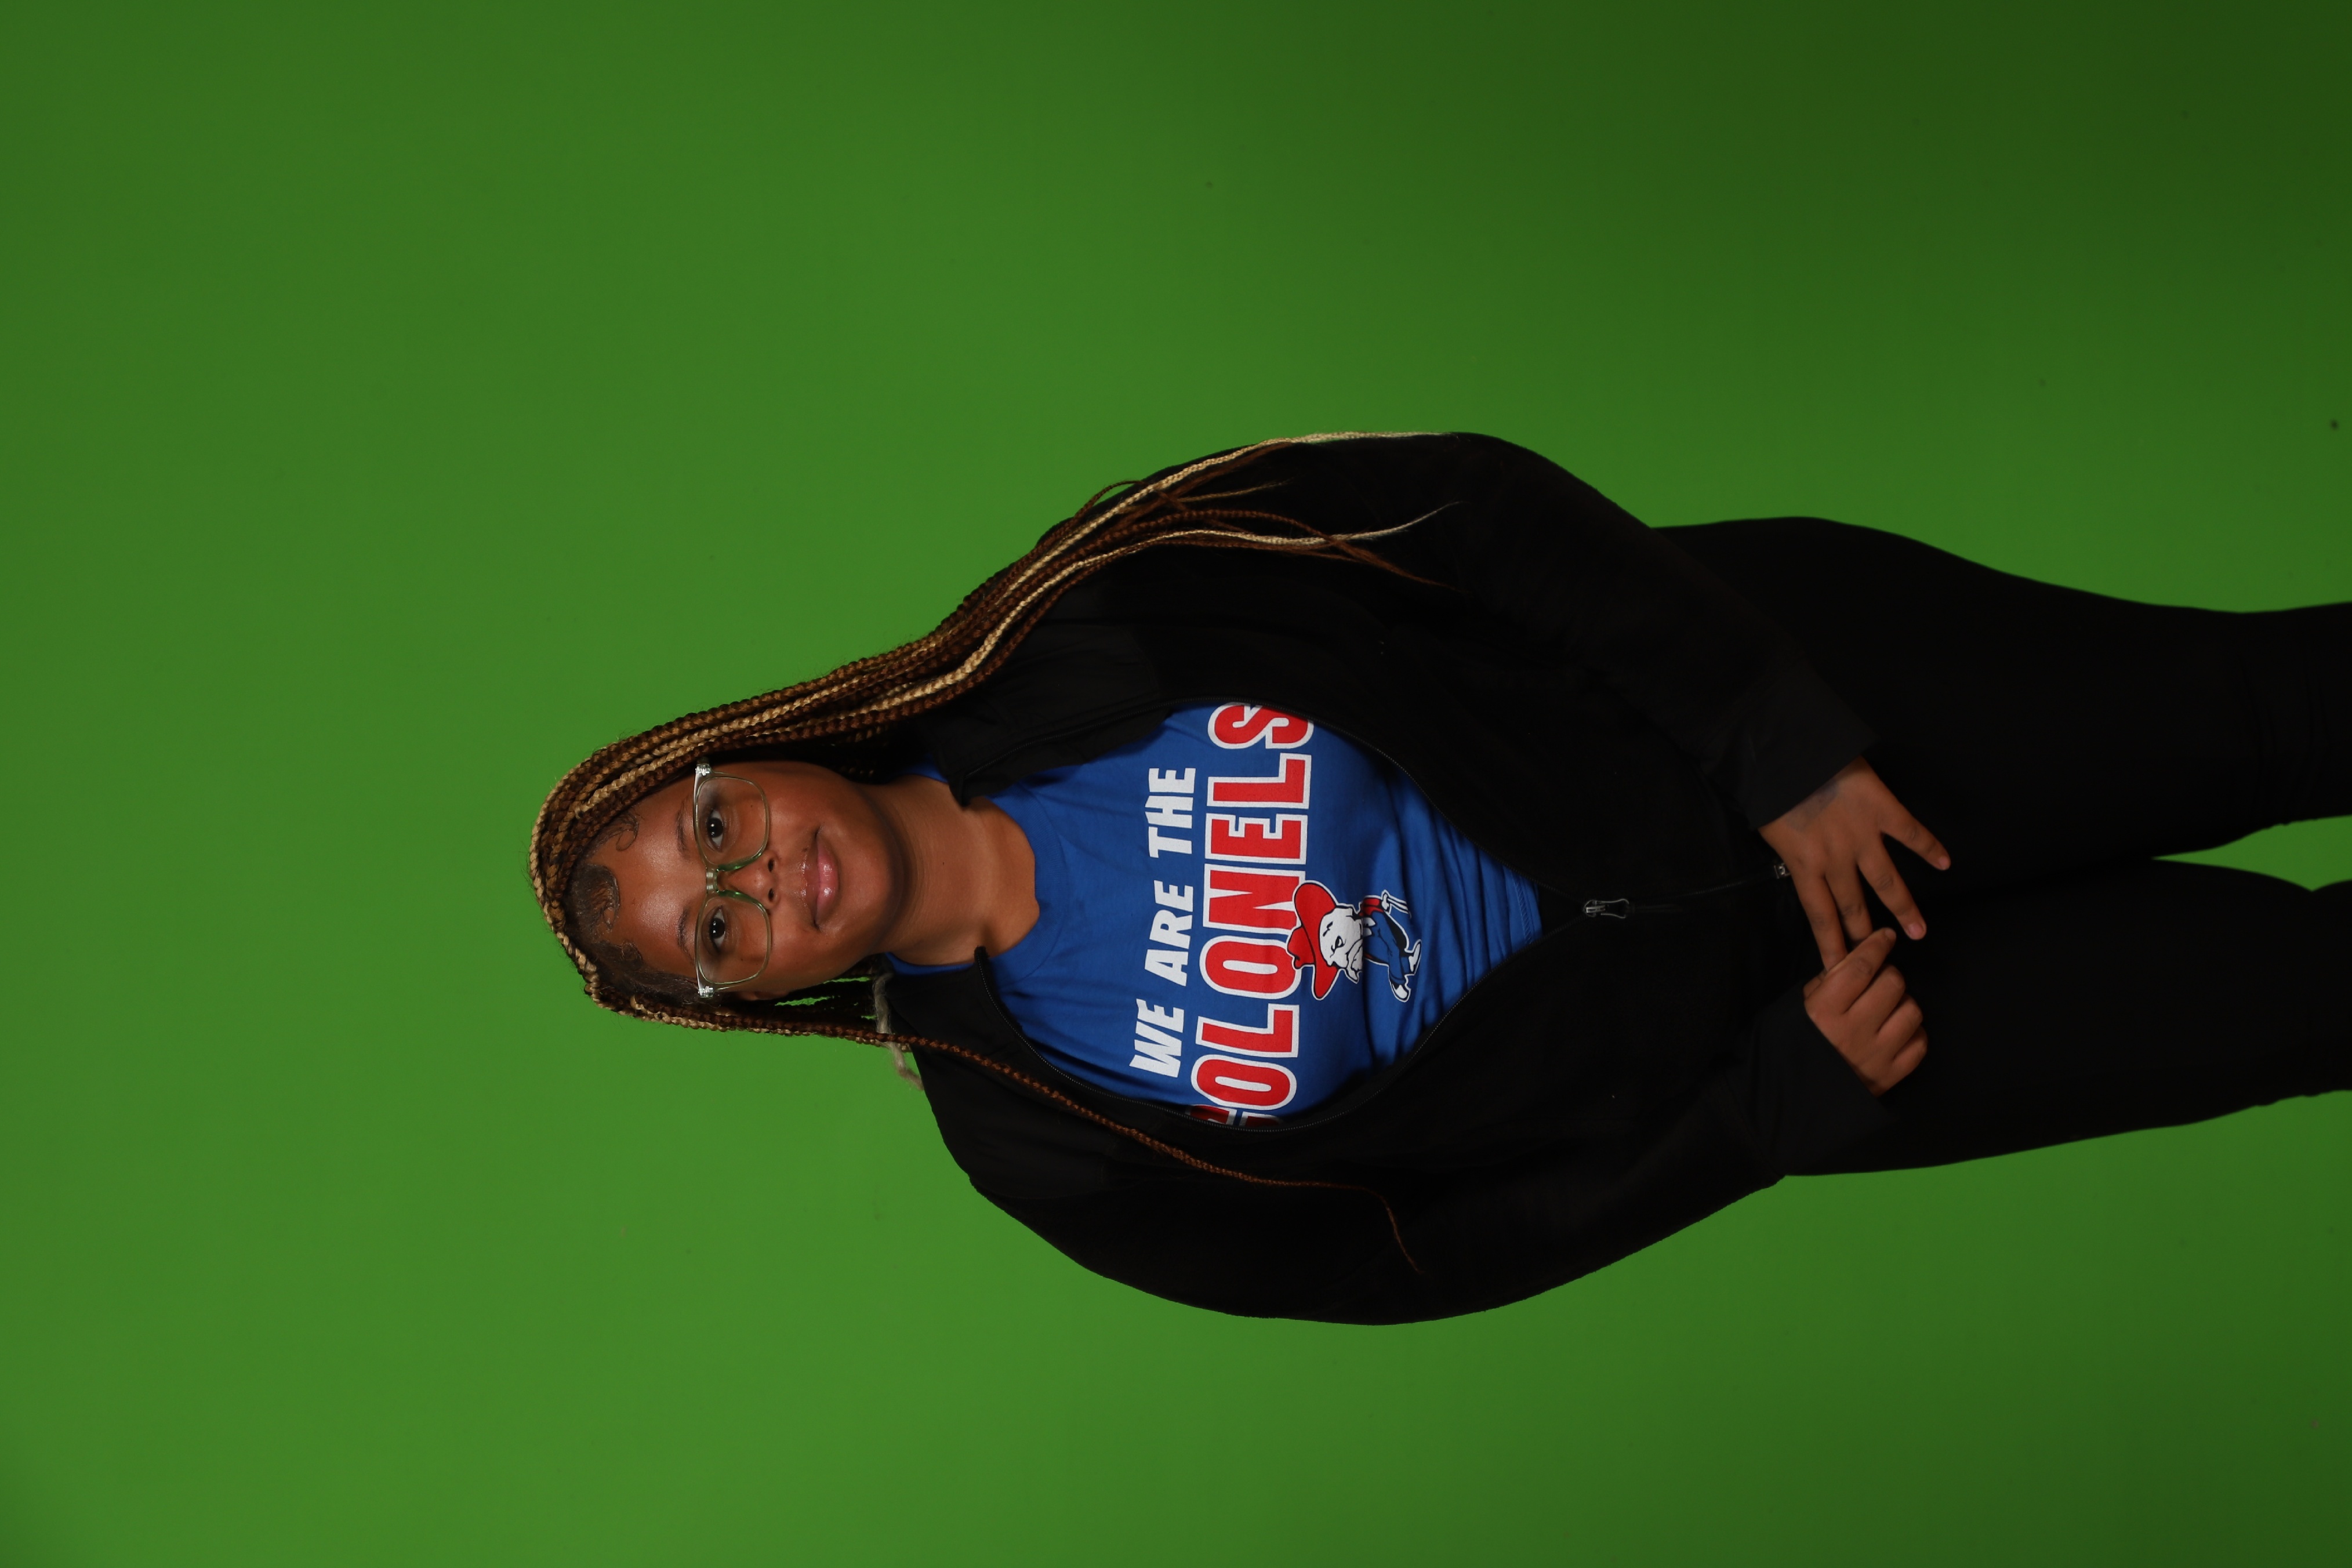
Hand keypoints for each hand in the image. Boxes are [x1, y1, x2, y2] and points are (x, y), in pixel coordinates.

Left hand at [1761, 757, 1950, 968]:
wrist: (1786, 751)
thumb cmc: (1772, 788)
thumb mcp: (1772, 830)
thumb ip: (1792, 853)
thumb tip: (1801, 868)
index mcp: (1804, 865)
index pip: (1820, 917)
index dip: (1831, 946)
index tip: (1840, 970)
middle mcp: (1835, 858)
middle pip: (1853, 906)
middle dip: (1867, 936)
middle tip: (1881, 957)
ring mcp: (1861, 836)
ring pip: (1886, 881)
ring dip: (1904, 907)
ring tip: (1918, 930)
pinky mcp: (1880, 809)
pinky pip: (1910, 832)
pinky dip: (1929, 846)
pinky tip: (1945, 862)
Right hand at [1802, 928, 1927, 1093]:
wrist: (1790, 1103)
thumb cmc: (1791, 1048)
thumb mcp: (1796, 1009)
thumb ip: (1824, 985)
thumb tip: (1854, 962)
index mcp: (1823, 1012)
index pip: (1861, 966)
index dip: (1877, 946)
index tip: (1885, 937)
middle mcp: (1853, 1031)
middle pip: (1892, 983)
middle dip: (1888, 974)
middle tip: (1878, 980)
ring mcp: (1876, 1055)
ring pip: (1912, 1010)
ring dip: (1902, 1003)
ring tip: (1887, 1009)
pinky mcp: (1891, 1077)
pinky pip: (1920, 1043)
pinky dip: (1912, 1033)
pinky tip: (1896, 1033)